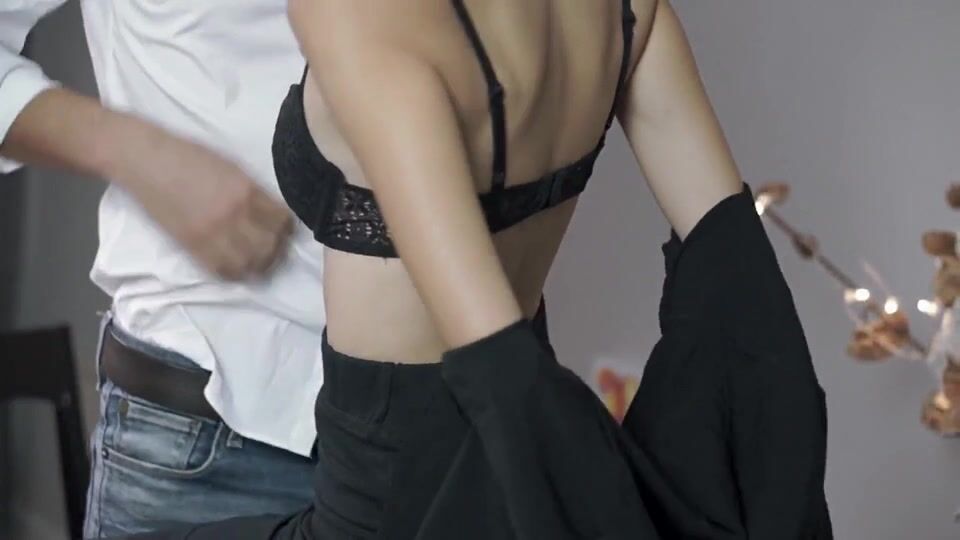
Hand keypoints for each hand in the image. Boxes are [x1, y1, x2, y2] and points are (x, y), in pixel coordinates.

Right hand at [107, 121, 293, 279]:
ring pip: (249, 264)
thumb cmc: (187, 156)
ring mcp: (213, 232)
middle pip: (270, 247)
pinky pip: (222, 270)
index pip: (282, 220)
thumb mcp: (231, 167)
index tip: (284, 231)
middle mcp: (234, 213)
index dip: (287, 229)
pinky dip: (234, 272)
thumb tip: (271, 212)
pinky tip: (235, 266)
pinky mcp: (192, 245)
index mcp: (247, 189)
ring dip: (257, 266)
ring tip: (257, 262)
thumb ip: (253, 191)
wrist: (145, 160)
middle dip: (276, 251)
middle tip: (274, 250)